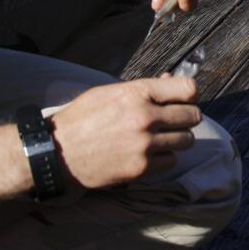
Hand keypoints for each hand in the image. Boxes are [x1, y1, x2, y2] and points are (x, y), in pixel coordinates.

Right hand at [48, 76, 203, 189]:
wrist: (55, 152)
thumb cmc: (82, 118)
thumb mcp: (110, 92)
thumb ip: (143, 89)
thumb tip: (172, 81)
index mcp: (137, 93)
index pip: (189, 89)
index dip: (189, 95)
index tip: (183, 100)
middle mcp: (144, 117)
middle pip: (193, 116)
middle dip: (185, 118)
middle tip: (173, 121)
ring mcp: (144, 144)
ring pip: (186, 140)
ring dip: (177, 139)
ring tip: (161, 138)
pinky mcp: (141, 168)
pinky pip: (172, 161)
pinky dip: (164, 158)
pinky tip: (149, 154)